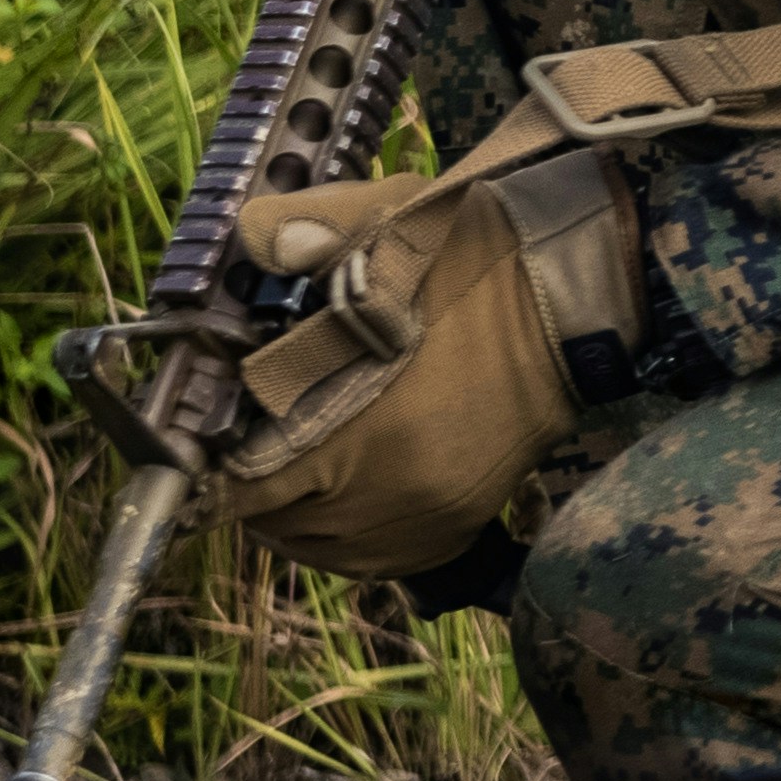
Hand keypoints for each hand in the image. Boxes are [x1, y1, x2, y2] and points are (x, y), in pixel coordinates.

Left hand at [198, 143, 651, 580]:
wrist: (578, 295)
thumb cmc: (479, 259)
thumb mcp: (392, 220)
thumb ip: (310, 227)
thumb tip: (251, 242)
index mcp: (361, 433)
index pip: (244, 486)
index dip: (210, 466)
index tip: (202, 441)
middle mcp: (391, 495)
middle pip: (277, 525)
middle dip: (252, 488)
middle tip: (246, 444)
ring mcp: (431, 515)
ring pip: (324, 551)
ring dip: (296, 518)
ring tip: (290, 474)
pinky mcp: (462, 521)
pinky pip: (378, 561)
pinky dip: (346, 539)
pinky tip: (341, 500)